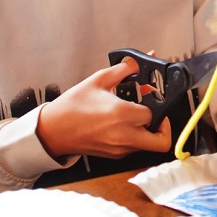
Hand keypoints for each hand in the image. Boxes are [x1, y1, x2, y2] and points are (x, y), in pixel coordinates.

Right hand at [36, 59, 171, 158]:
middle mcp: (124, 136)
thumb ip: (125, 69)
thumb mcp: (99, 80)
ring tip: (136, 116)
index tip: (150, 95)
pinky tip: (124, 123)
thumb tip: (142, 60)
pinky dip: (136, 137)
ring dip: (149, 131)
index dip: (156, 102)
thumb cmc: (72, 106)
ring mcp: (120, 149)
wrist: (52, 131)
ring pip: (148, 146)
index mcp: (122, 115)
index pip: (155, 113)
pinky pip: (135, 148)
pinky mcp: (114, 155)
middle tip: (157, 114)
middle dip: (164, 127)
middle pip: (162, 141)